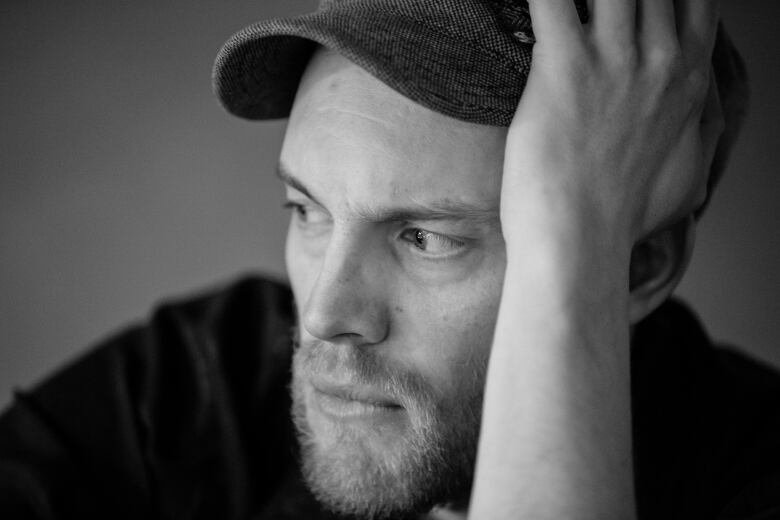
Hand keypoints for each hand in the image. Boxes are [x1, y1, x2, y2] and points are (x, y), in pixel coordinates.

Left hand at [503, 0, 723, 242]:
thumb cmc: (624, 219)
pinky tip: (511, 0)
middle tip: (591, 10)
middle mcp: (661, 59)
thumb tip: (703, 111)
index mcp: (690, 79)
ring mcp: (615, 59)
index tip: (635, 4)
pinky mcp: (564, 67)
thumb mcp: (689, 177)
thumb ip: (702, 132)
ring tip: (559, 10)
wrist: (579, 242)